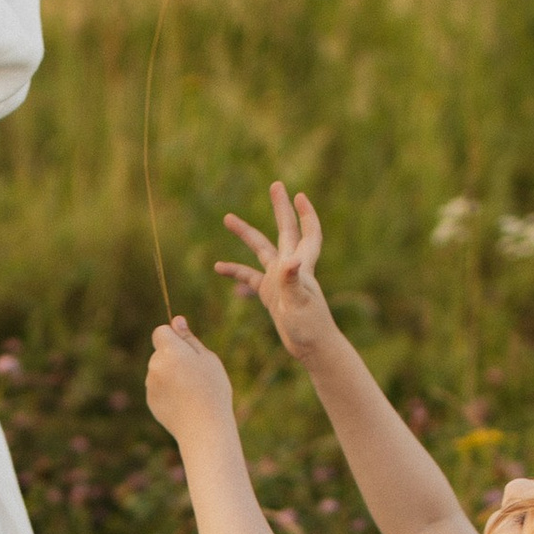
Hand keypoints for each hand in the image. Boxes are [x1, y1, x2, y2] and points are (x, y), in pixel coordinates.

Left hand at [144, 316, 236, 444]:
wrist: (203, 428)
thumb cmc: (212, 390)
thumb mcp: (207, 359)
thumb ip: (189, 339)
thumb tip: (176, 320)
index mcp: (169, 351)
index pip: (160, 332)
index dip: (173, 337)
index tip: (186, 349)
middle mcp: (155, 366)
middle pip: (161, 352)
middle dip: (174, 358)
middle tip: (197, 375)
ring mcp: (150, 385)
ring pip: (160, 371)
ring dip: (171, 375)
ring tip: (192, 392)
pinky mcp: (150, 401)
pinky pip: (159, 388)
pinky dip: (168, 391)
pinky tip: (184, 403)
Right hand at [215, 181, 333, 355]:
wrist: (312, 348)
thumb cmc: (309, 326)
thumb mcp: (298, 302)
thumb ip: (292, 280)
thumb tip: (289, 260)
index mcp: (301, 265)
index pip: (307, 232)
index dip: (305, 214)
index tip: (298, 195)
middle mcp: (291, 268)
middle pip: (284, 231)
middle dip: (280, 209)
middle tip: (275, 185)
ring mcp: (280, 281)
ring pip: (261, 251)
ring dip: (246, 235)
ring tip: (227, 218)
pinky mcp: (272, 295)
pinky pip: (251, 278)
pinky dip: (237, 273)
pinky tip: (220, 269)